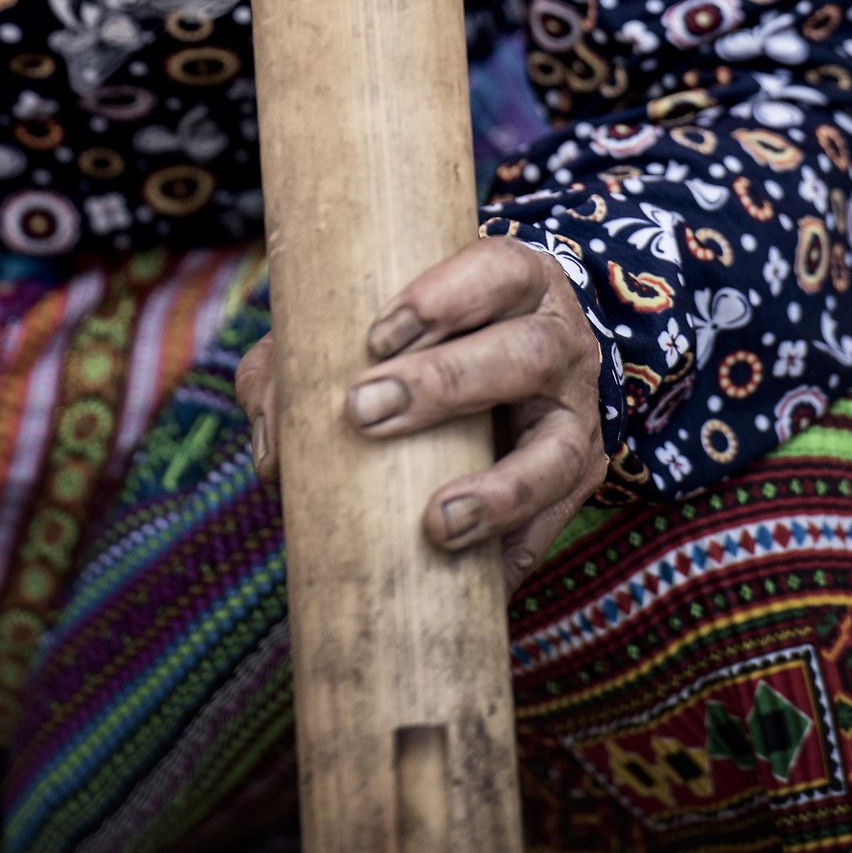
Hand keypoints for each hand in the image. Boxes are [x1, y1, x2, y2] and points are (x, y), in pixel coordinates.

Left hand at [235, 237, 607, 591]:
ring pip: (556, 452)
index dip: (444, 298)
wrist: (508, 365)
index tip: (376, 335)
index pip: (496, 270)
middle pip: (524, 356)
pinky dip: (510, 554)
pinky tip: (471, 581)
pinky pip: (555, 524)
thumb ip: (301, 362)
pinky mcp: (577, 479)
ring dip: (496, 492)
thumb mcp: (369, 320)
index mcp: (514, 281)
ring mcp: (576, 414)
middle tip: (363, 412)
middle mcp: (558, 339)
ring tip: (438, 525)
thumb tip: (274, 453)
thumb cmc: (418, 338)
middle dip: (445, 385)